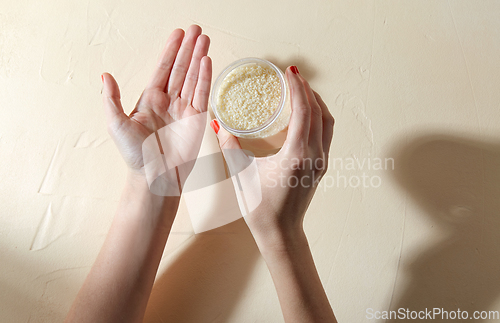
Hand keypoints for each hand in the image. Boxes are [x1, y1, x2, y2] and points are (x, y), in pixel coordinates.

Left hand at [102, 25, 211, 179]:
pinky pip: (201, 94)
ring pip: (193, 78)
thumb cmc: (135, 155)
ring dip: (199, 58)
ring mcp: (184, 109)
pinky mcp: (197, 120)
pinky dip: (204, 77)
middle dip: (188, 49)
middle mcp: (169, 101)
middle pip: (180, 69)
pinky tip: (207, 62)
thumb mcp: (116, 125)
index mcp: (150, 100)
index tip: (178, 34)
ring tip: (204, 40)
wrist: (155, 177)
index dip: (170, 51)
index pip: (162, 69)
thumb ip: (111, 99)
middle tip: (196, 30)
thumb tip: (105, 75)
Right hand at [213, 66, 333, 248]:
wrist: (280, 232)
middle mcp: (313, 155)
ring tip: (302, 88)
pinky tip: (306, 112)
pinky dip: (319, 116)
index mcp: (296, 155)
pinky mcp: (321, 166)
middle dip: (307, 89)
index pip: (303, 111)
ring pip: (327, 122)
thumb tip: (216, 124)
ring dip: (316, 102)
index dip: (297, 88)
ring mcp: (321, 161)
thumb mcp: (241, 174)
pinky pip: (326, 133)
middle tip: (293, 74)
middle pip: (318, 112)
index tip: (289, 71)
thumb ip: (229, 146)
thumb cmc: (260, 206)